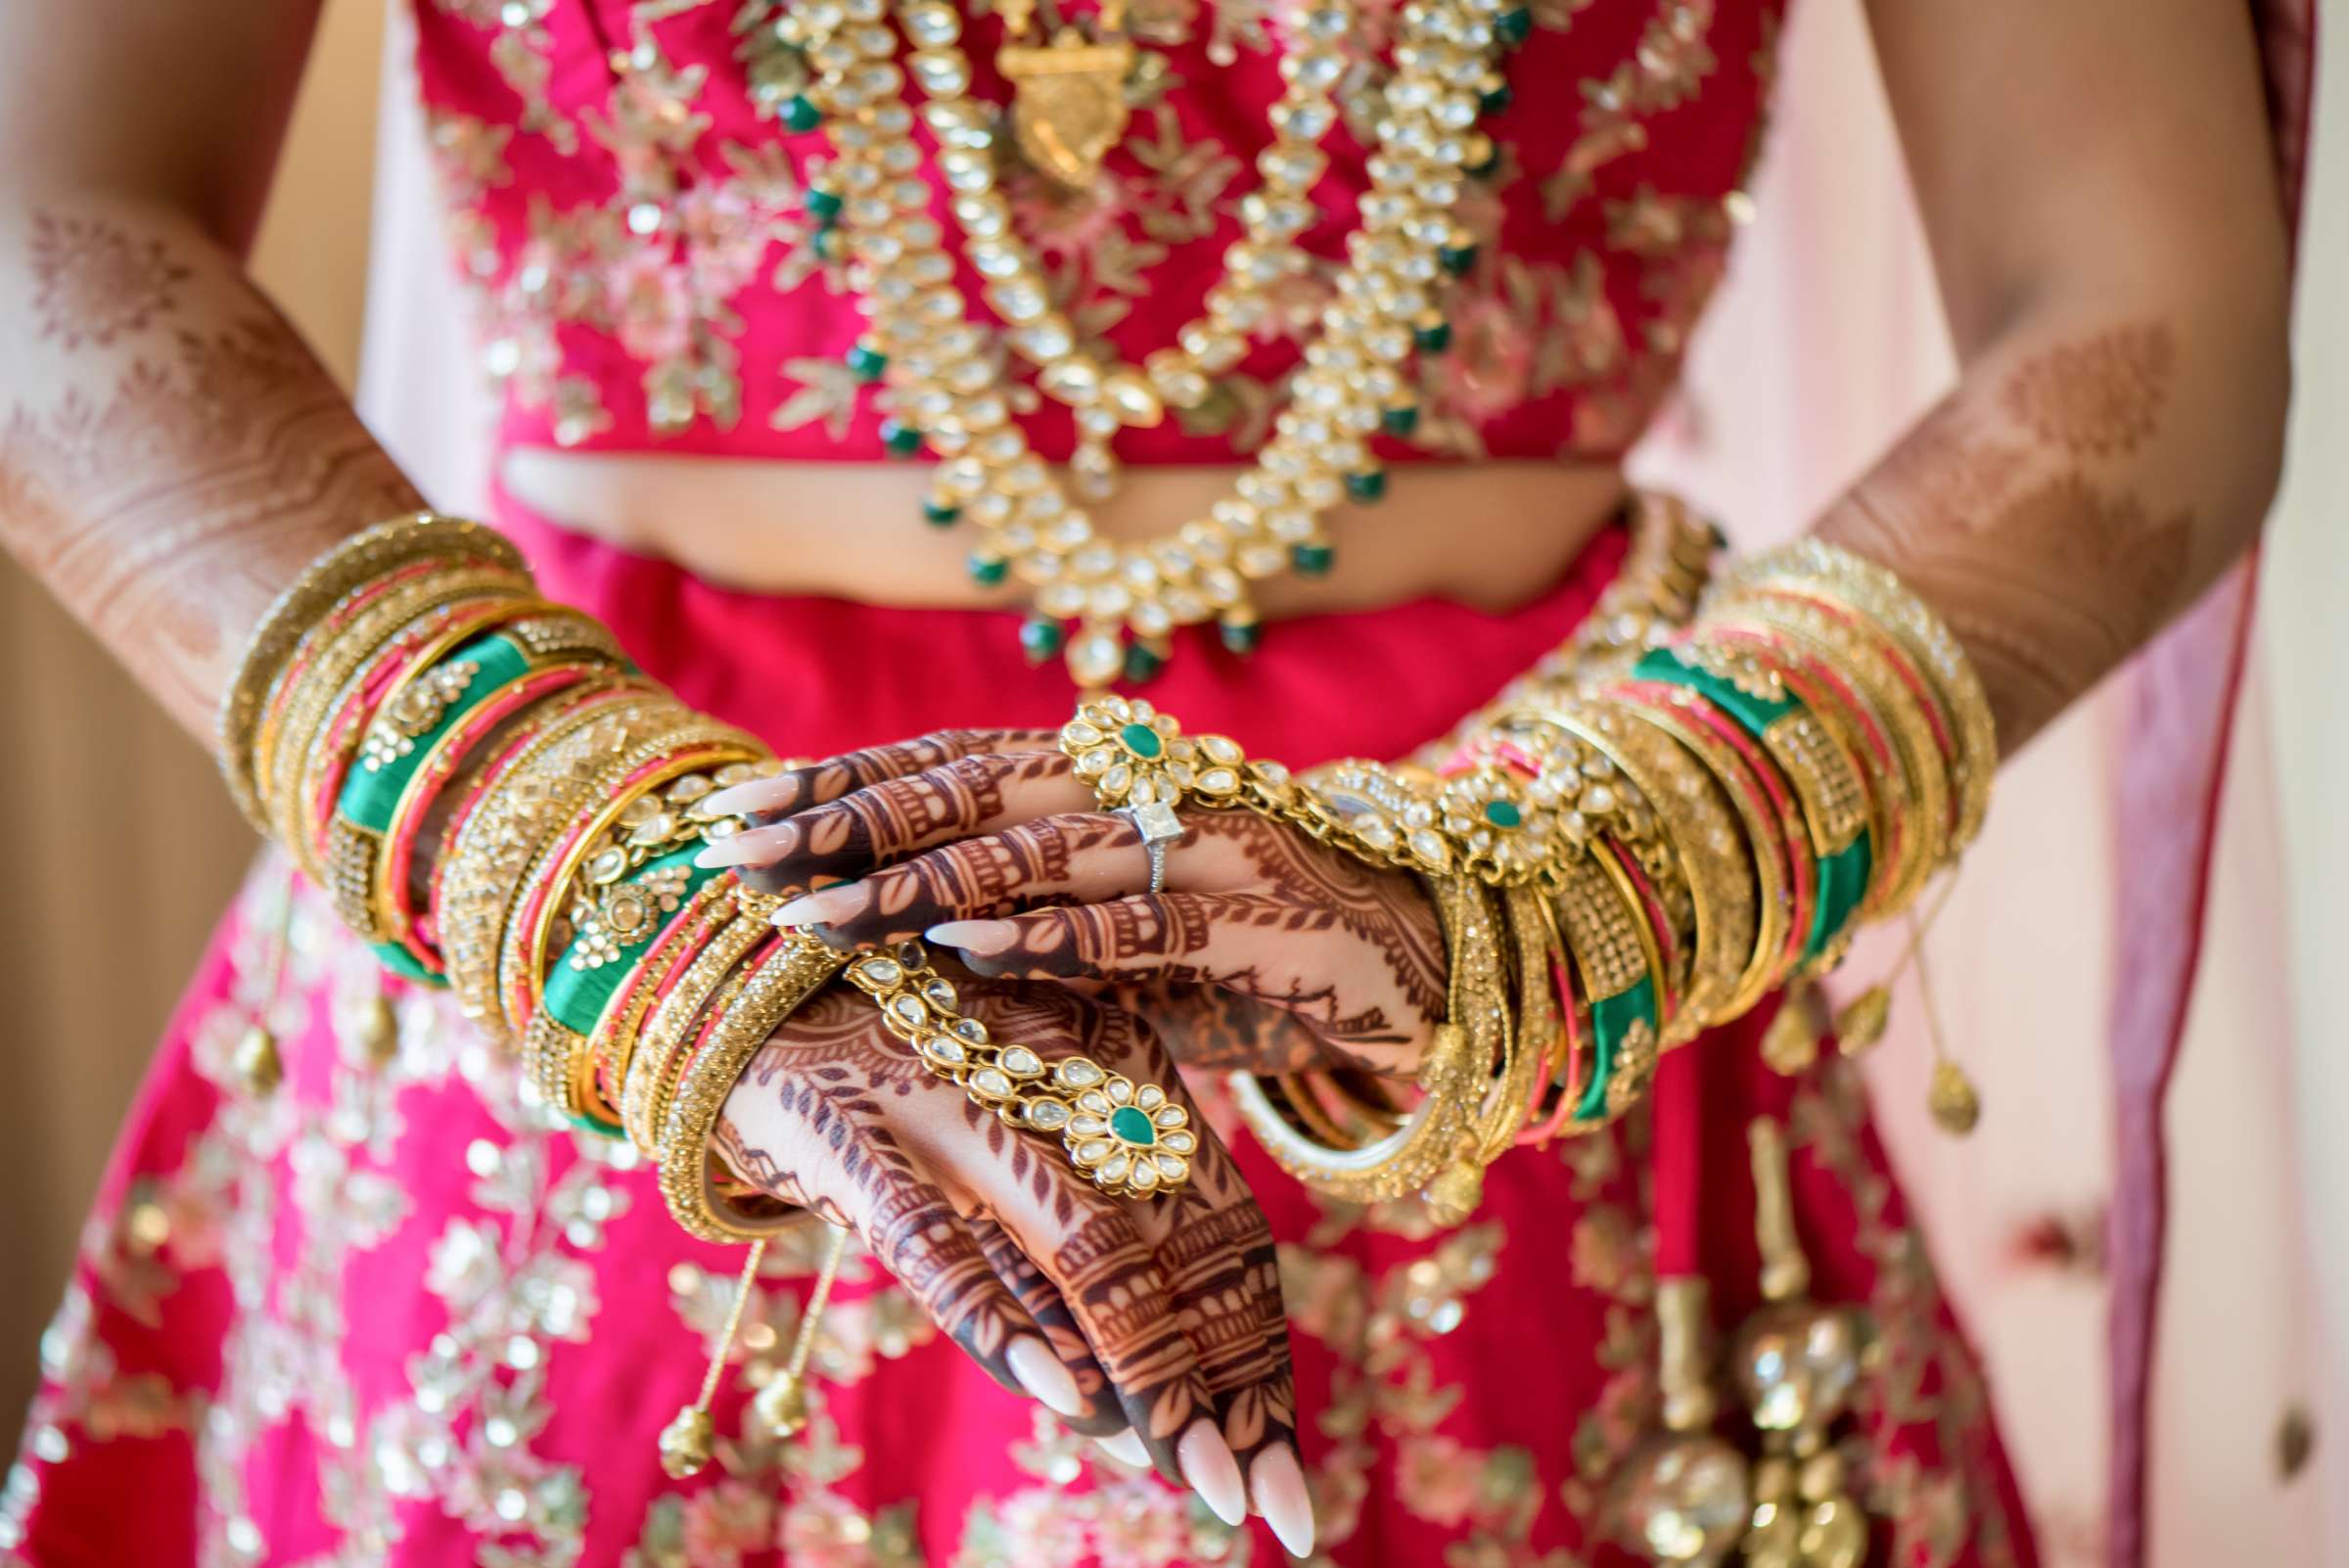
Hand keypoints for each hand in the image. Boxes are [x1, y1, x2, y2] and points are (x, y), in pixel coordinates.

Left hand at [697, 728, 1448, 1076]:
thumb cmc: (1262, 952)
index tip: (743, 806)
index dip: (847, 780)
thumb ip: (1034, 933)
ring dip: (920, 883)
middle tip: (738, 851)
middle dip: (848, 820)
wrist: (1436, 959)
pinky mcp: (1260, 918)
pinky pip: (1138, 924)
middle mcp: (1145, 789)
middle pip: (973, 788)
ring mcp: (1203, 846)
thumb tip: (903, 954)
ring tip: (819, 913)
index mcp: (1108, 781)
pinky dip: (1050, 932)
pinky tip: (964, 947)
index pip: (954, 764)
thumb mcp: (1128, 944)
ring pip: (1038, 851)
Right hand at [716, 974, 1313, 1553]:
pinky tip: (1067, 1396)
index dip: (1260, 1357)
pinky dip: (1007, 1322)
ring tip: (1208, 1482)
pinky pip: (943, 1243)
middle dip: (1229, 1389)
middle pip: (1176, 1253)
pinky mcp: (859, 1133)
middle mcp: (1059, 1079)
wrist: (745, 976)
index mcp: (1118, 1065)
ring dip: (1152, 1377)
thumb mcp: (1005, 1136)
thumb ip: (1059, 1255)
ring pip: (1085, 1251)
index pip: (1220, 1230)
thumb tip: (1120, 1411)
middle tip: (1275, 1506)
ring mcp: (959, 1103)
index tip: (1286, 1477)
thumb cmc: (900, 1071)